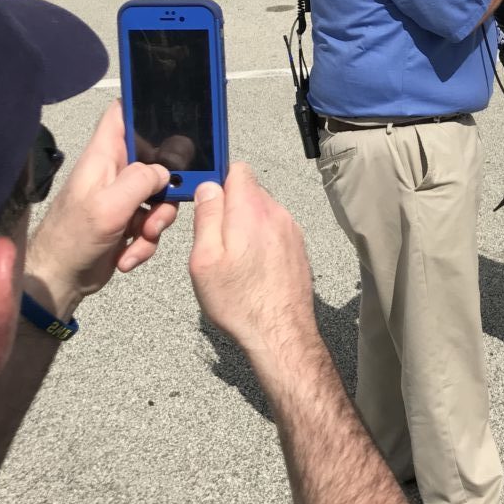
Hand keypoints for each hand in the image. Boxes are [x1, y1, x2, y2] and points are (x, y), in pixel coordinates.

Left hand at [25, 101, 177, 320]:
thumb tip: (165, 172)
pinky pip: (153, 223)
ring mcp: (122, 198)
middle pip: (156, 160)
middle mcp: (114, 172)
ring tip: (142, 237)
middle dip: (167, 186)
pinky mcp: (128, 222)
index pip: (121, 114)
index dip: (144, 109)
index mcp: (103, 157)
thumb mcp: (110, 205)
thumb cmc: (72, 238)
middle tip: (160, 205)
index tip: (170, 120)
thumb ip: (141, 181)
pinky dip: (146, 242)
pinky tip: (127, 255)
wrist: (60, 281)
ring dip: (158, 220)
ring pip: (160, 196)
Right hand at [190, 164, 315, 364]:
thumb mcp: (205, 259)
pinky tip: (252, 268)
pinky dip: (260, 240)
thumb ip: (207, 216)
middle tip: (216, 241)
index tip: (207, 203)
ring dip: (245, 225)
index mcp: (251, 210)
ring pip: (261, 211)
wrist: (280, 333)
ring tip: (234, 260)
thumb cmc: (239, 301)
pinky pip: (273, 229)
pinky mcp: (297, 246)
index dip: (218, 181)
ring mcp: (291, 229)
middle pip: (248, 190)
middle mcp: (276, 213)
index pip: (237, 169)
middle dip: (229, 207)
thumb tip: (209, 186)